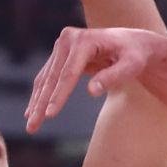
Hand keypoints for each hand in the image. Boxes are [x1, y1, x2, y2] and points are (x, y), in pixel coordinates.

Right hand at [24, 26, 159, 132]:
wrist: (133, 43)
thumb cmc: (135, 55)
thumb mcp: (132, 66)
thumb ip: (113, 77)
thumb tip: (92, 91)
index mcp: (85, 39)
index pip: (68, 73)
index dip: (59, 95)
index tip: (50, 115)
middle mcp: (69, 39)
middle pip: (53, 77)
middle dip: (42, 103)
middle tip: (32, 127)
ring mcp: (62, 45)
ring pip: (46, 79)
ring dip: (37, 102)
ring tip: (31, 126)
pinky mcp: (60, 54)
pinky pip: (48, 78)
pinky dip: (41, 95)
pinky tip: (33, 111)